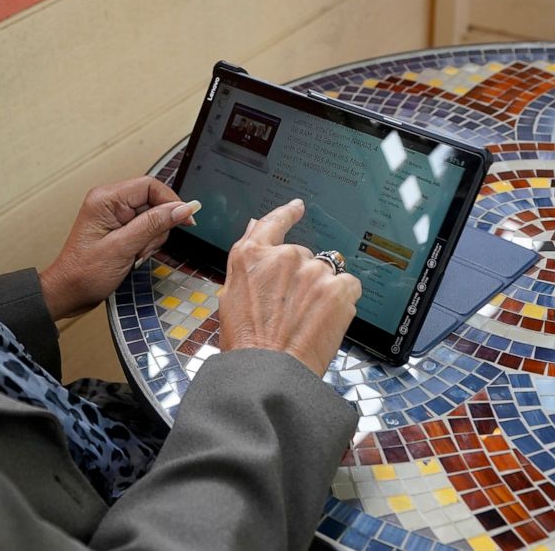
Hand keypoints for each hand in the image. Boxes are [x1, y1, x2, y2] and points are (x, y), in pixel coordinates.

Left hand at [40, 177, 199, 320]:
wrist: (69, 293)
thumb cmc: (84, 273)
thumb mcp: (123, 248)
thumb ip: (154, 224)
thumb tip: (183, 208)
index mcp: (106, 199)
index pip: (150, 186)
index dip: (171, 202)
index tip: (186, 221)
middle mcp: (109, 201)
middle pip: (153, 201)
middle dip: (157, 227)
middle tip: (143, 249)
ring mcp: (114, 215)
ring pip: (153, 217)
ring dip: (151, 239)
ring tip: (135, 255)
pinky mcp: (118, 228)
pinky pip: (145, 229)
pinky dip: (146, 244)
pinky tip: (134, 256)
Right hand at [217, 199, 361, 375]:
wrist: (269, 370)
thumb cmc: (246, 342)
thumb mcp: (230, 295)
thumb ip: (247, 258)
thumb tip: (257, 226)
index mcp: (251, 256)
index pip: (272, 223)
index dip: (286, 214)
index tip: (297, 208)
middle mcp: (283, 257)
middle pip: (301, 256)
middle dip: (301, 277)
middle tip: (291, 308)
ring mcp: (313, 271)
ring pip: (326, 271)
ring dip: (321, 289)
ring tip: (307, 319)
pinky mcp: (338, 288)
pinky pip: (348, 285)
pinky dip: (341, 299)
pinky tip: (325, 319)